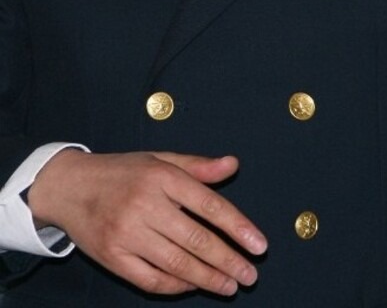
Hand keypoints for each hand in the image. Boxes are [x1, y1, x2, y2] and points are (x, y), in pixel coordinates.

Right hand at [28, 149, 266, 297]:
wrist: (68, 186)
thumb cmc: (121, 171)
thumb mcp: (159, 159)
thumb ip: (197, 166)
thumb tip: (232, 164)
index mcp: (160, 176)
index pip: (208, 204)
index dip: (237, 227)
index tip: (259, 245)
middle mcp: (144, 204)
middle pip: (195, 238)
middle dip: (227, 260)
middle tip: (249, 275)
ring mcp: (126, 233)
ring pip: (176, 263)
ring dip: (207, 278)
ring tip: (229, 285)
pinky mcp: (112, 256)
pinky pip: (150, 279)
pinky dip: (175, 286)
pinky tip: (193, 286)